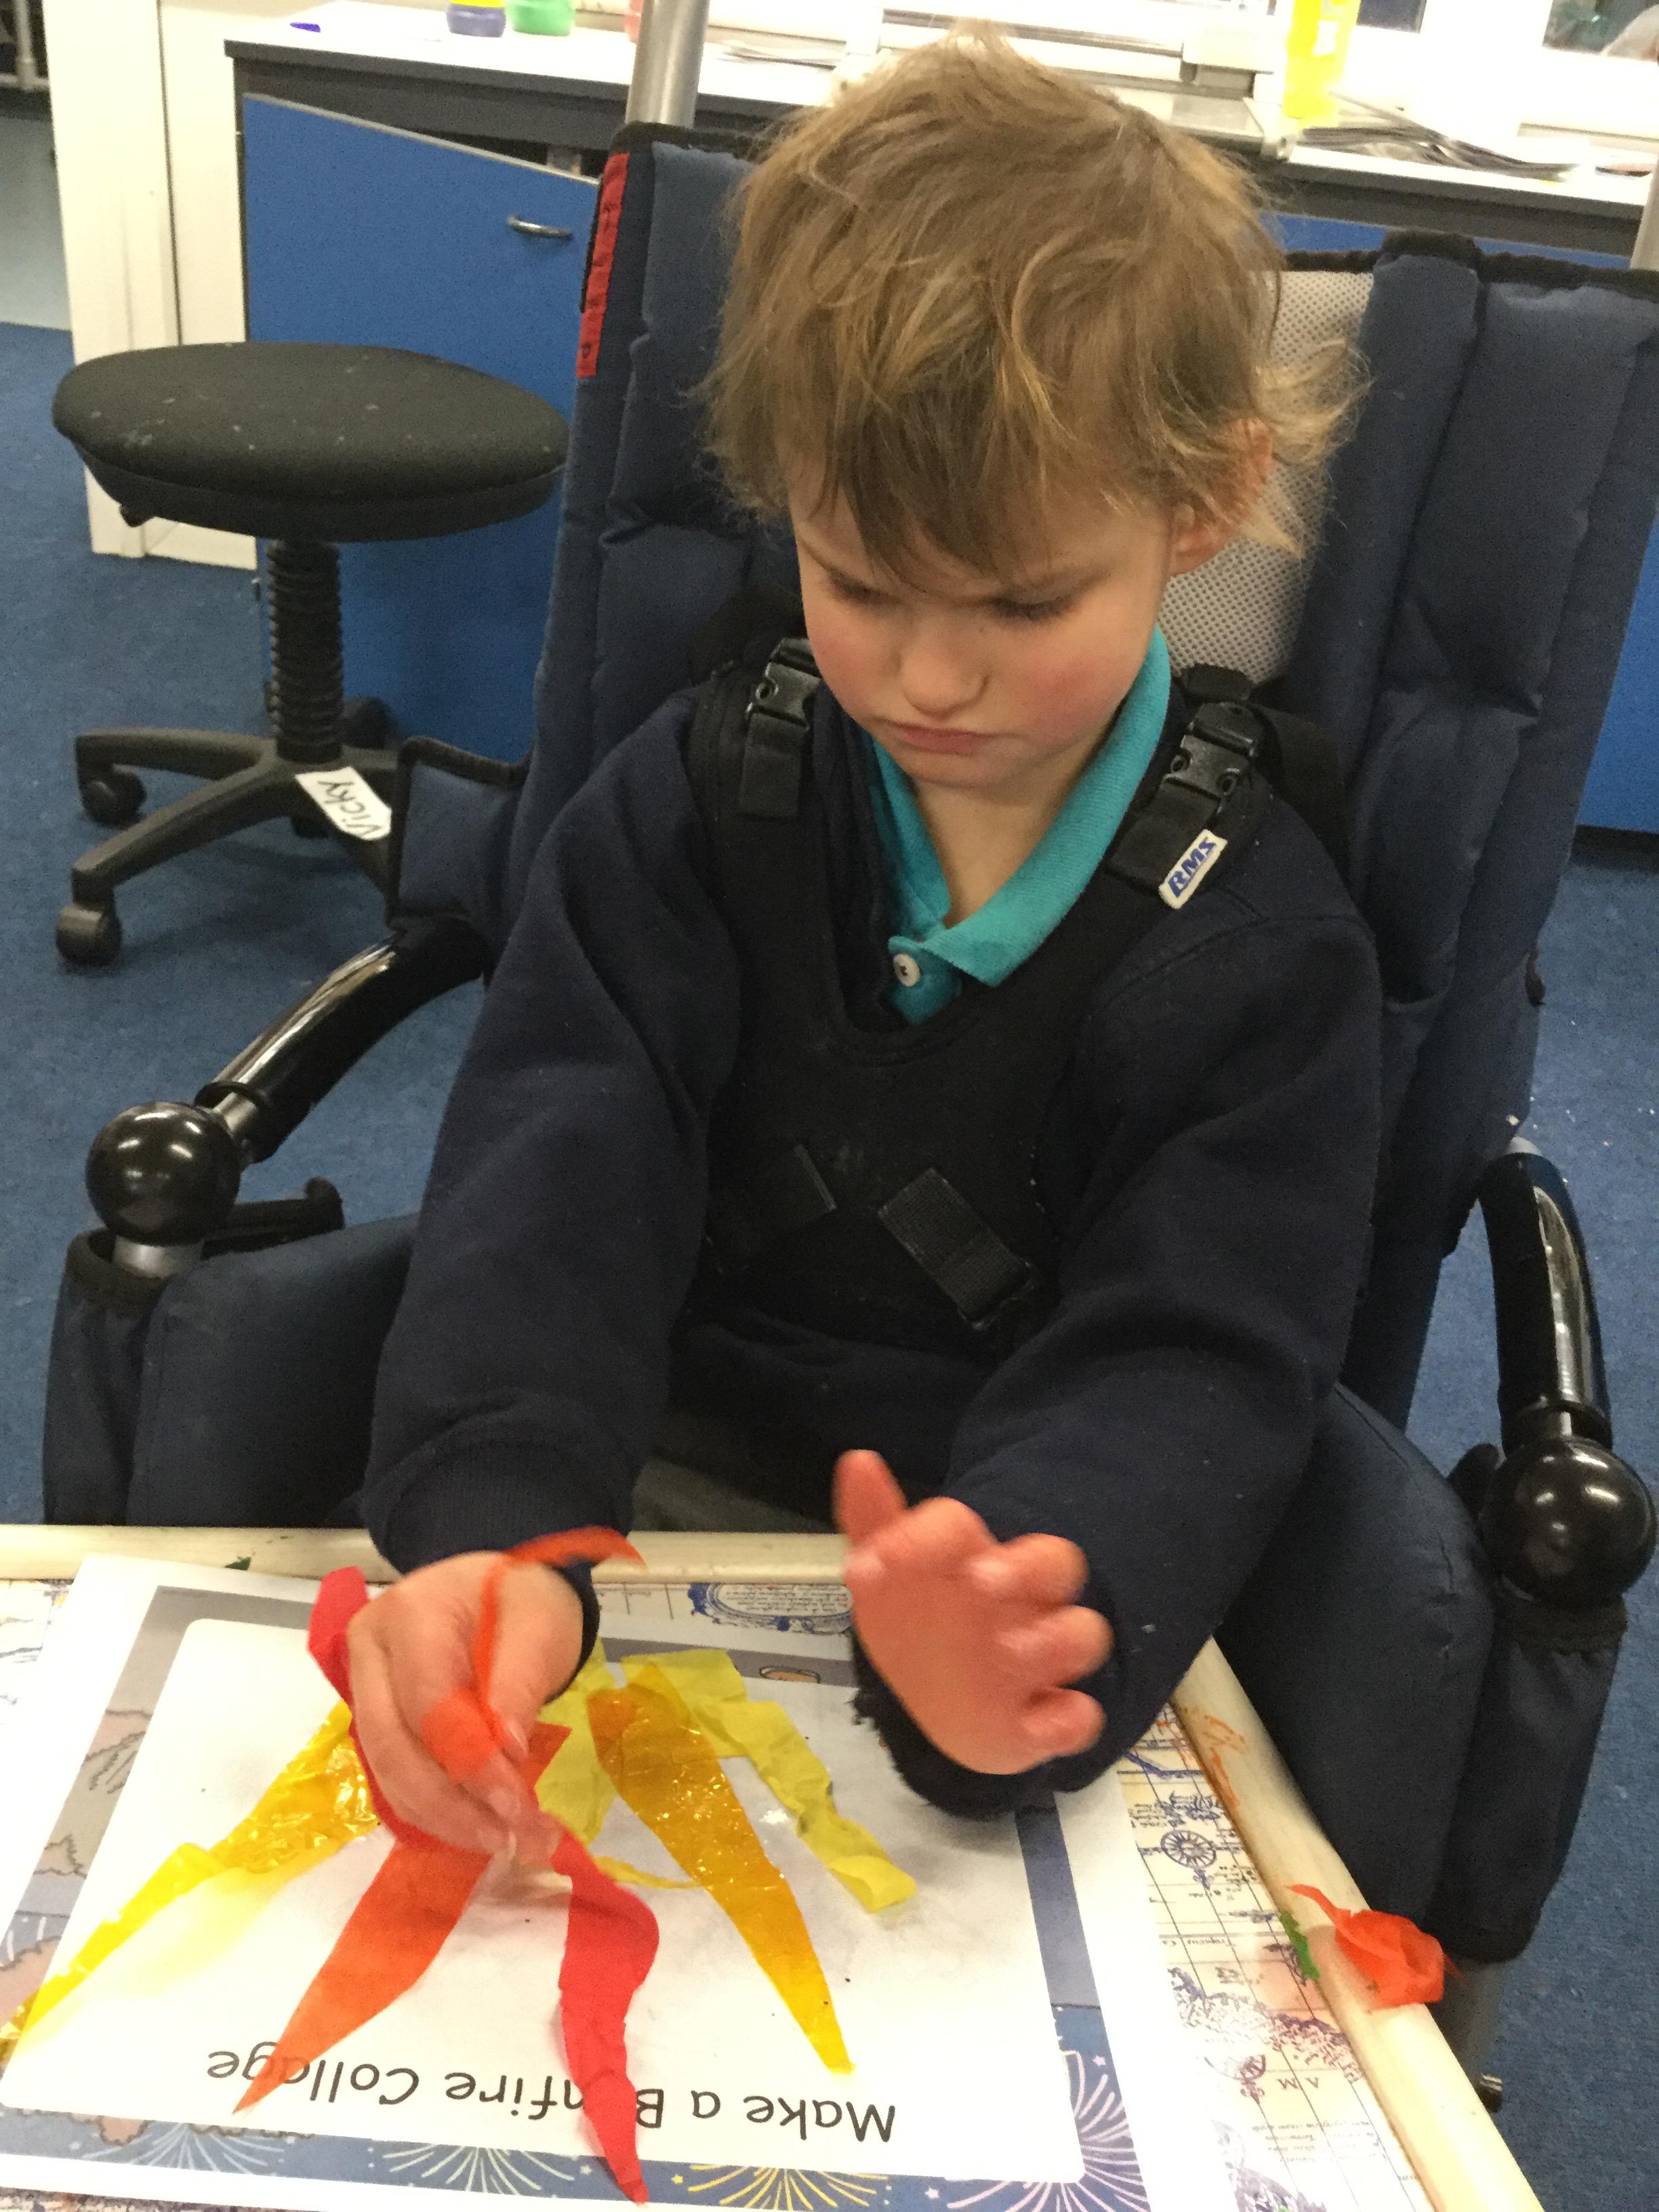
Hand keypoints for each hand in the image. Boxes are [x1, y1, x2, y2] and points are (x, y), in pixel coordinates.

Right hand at [346, 1553, 585, 1854]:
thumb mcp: (539, 1624)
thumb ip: (520, 1681)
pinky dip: (434, 1809)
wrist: (500, 1592)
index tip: (516, 1806)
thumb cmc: (522, 1601)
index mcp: (407, 1615)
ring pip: (387, 1771)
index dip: (469, 1762)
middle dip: (450, 1805)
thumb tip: (507, 1751)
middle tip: (509, 1839)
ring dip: (442, 1817)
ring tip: (502, 1841)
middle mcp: (369, 1653)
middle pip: (393, 1746)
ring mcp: (364, 1688)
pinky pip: (394, 1775)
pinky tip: (476, 1827)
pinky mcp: (375, 1721)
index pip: (429, 1704)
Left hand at [835, 1450, 1111, 1773]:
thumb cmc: (921, 1624)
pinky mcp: (1050, 1720)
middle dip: (1024, 1569)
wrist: (944, 1707)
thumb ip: (873, 1524)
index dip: (925, 1538)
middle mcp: (1021, 1603)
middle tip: (980, 1581)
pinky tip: (1040, 1723)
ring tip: (1007, 1654)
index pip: (965, 1529)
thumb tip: (857, 1458)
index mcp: (978, 1561)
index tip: (874, 1564)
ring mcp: (1039, 1662)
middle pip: (1054, 1562)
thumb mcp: (887, 1578)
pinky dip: (1068, 1720)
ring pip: (1079, 1633)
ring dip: (1051, 1641)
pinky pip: (1080, 1716)